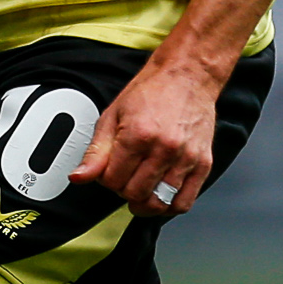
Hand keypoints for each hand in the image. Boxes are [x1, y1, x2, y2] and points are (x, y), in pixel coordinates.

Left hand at [68, 57, 225, 212]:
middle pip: (135, 194)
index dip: (106, 180)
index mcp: (137, 136)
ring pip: (159, 203)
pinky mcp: (203, 164)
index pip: (113, 181)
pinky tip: (160, 197)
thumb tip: (79, 177)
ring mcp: (185, 158)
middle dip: (124, 191)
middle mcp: (164, 149)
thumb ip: (96, 152)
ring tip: (140, 190)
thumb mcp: (112, 116)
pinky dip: (170, 207)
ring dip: (145, 202)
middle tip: (125, 177)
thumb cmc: (151, 92)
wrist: (186, 76)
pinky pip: (185, 202)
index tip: (110, 171)